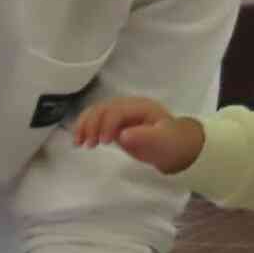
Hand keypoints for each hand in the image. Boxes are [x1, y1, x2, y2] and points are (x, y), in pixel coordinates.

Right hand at [73, 96, 205, 174]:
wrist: (175, 147)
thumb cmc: (170, 144)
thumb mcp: (162, 142)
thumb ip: (145, 137)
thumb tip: (123, 134)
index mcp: (140, 106)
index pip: (116, 110)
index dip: (106, 124)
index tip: (103, 143)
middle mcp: (127, 106)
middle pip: (102, 108)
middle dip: (91, 125)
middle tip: (88, 145)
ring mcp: (119, 112)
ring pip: (94, 112)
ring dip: (83, 126)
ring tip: (78, 143)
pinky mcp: (113, 122)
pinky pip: (95, 120)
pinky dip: (84, 128)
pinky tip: (79, 140)